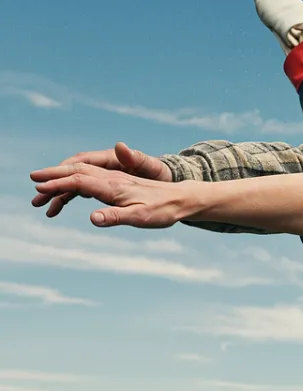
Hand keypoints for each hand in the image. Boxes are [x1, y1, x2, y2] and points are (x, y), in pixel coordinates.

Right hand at [30, 142, 171, 217]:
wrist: (182, 200)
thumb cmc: (163, 210)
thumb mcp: (141, 216)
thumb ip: (116, 216)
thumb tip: (93, 218)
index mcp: (115, 184)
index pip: (80, 179)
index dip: (59, 183)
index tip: (39, 187)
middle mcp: (112, 178)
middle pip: (77, 172)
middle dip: (53, 176)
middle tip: (32, 180)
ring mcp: (114, 181)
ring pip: (81, 178)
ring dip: (60, 187)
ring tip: (41, 201)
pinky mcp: (116, 187)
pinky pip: (90, 186)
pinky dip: (73, 192)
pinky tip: (63, 203)